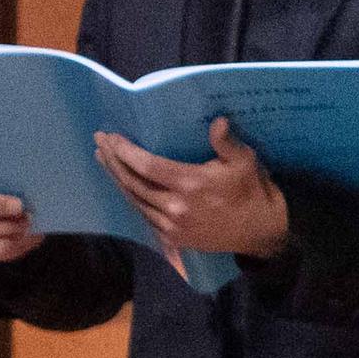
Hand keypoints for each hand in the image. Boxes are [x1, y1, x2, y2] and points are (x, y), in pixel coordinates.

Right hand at [0, 151, 41, 266]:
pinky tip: (25, 237)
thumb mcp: (33, 169)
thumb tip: (32, 170)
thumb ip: (27, 167)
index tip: (9, 176)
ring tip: (28, 223)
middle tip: (21, 207)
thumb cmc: (35, 182)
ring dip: (4, 228)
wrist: (41, 207)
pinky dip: (7, 246)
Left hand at [99, 118, 288, 272]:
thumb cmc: (252, 190)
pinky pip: (142, 214)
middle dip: (113, 161)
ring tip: (105, 159)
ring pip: (133, 199)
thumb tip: (217, 120)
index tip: (111, 137)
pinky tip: (122, 184)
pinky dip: (129, 197)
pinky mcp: (170, 236)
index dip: (126, 152)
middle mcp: (174, 206)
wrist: (258, 230)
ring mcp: (169, 224)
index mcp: (191, 184)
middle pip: (132, 182)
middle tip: (99, 142)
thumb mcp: (244, 161)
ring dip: (116, 178)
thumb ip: (226, 142)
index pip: (147, 166)